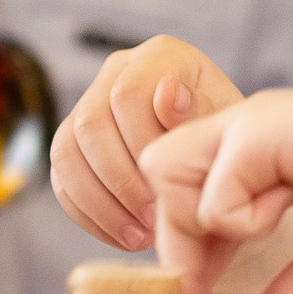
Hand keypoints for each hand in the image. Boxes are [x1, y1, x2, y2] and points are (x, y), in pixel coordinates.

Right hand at [52, 36, 244, 251]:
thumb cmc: (230, 140)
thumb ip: (201, 112)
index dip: (141, 147)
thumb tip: (167, 94)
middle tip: (152, 223)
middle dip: (120, 182)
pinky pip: (62, 178)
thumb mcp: (229, 126)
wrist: (221, 157)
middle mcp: (118, 72)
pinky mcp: (74, 143)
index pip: (128, 95)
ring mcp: (90, 105)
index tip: (168, 191)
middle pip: (90, 123)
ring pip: (66, 152)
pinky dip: (89, 214)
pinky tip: (124, 237)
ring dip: (101, 203)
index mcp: (160, 56)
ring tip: (139, 237)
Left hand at [144, 85, 292, 293]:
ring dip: (208, 224)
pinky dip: (244, 219)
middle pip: (159, 180)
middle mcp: (243, 128)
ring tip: (272, 224)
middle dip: (177, 243)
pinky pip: (214, 195)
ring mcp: (249, 123)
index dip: (183, 255)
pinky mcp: (261, 130)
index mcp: (256, 150)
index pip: (184, 197)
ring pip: (169, 179)